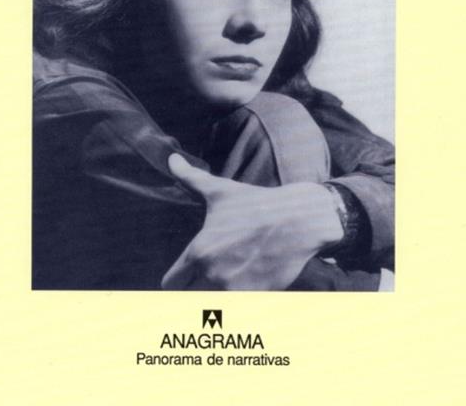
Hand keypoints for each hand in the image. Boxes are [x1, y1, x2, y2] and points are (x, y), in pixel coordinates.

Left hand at [161, 154, 343, 290]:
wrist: (298, 219)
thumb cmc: (255, 204)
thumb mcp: (220, 191)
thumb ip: (190, 178)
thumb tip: (171, 159)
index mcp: (199, 251)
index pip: (170, 284)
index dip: (177, 280)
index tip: (187, 275)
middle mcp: (213, 274)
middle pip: (187, 299)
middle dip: (194, 290)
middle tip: (207, 278)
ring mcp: (235, 289)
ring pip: (211, 306)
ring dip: (215, 297)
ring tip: (226, 282)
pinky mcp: (257, 298)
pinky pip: (238, 310)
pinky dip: (238, 303)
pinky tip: (246, 285)